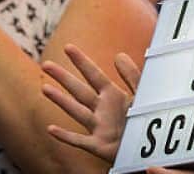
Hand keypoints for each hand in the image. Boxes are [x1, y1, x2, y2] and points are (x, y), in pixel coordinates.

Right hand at [43, 44, 141, 162]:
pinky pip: (80, 141)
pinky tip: (51, 129)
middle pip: (79, 90)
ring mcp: (98, 127)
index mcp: (112, 96)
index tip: (68, 47)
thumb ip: (133, 76)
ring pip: (76, 111)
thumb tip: (118, 55)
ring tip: (44, 88)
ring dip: (61, 100)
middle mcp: (101, 109)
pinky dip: (66, 136)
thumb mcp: (143, 94)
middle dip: (63, 77)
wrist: (149, 147)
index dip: (82, 61)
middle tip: (46, 64)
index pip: (94, 75)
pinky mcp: (99, 145)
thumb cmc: (144, 119)